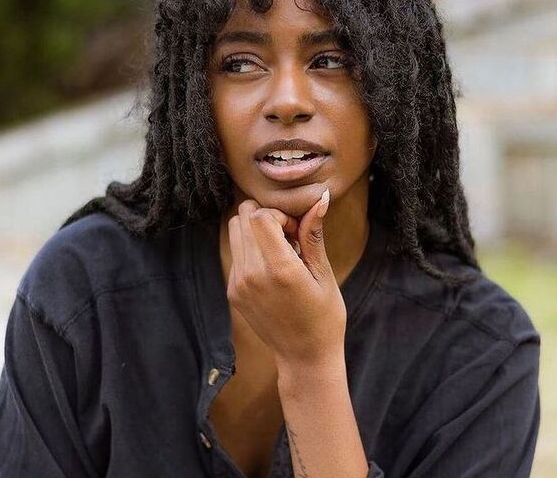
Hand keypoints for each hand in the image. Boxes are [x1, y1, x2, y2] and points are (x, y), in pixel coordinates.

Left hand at [226, 189, 346, 369]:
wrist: (304, 358)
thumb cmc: (324, 317)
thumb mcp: (324, 274)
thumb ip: (314, 235)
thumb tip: (321, 198)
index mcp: (279, 270)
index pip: (259, 216)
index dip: (278, 214)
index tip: (295, 231)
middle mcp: (252, 275)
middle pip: (241, 218)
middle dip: (265, 217)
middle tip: (288, 238)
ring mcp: (238, 284)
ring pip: (234, 231)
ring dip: (255, 230)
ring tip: (279, 251)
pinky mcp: (232, 291)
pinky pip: (235, 253)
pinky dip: (250, 249)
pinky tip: (271, 268)